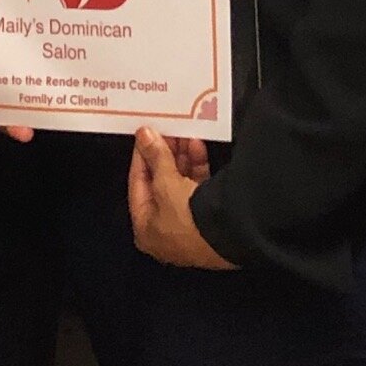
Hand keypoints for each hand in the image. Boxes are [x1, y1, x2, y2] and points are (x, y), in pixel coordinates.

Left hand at [127, 125, 235, 269]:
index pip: (137, 184)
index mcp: (144, 228)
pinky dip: (197, 166)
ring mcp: (187, 225)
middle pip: (160, 183)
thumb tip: (144, 135)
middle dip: (164, 154)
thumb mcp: (165, 183)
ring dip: (182, 157)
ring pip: (180, 183)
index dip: (141, 156)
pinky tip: (198, 146)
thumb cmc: (187, 219)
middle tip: (167, 129)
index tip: (144, 134)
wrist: (228, 236)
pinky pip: (198, 187)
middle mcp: (164, 229)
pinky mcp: (208, 219)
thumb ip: (155, 156)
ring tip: (184, 132)